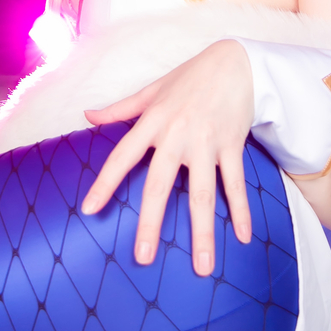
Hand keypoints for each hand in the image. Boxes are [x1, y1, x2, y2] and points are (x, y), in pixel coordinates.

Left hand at [81, 40, 253, 275]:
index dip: (105, 183)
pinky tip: (244, 238)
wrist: (235, 63)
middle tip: (143, 258)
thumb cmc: (190, 77)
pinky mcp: (232, 146)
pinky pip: (235, 184)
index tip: (90, 210)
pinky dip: (241, 211)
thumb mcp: (152, 90)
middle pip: (161, 185)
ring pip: (203, 194)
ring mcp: (206, 143)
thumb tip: (87, 115)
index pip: (122, 157)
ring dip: (203, 232)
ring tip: (203, 267)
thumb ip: (120, 108)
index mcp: (152, 122)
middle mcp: (177, 135)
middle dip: (151, 223)